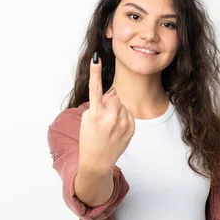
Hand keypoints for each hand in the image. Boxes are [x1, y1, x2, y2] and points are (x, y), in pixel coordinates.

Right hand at [78, 52, 134, 173]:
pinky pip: (129, 113)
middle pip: (114, 97)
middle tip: (103, 118)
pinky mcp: (131, 129)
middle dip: (110, 103)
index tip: (96, 58)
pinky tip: (117, 129)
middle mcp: (110, 118)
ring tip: (110, 126)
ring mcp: (123, 124)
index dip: (95, 72)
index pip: (95, 89)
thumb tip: (115, 92)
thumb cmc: (90, 139)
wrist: (97, 161)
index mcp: (95, 114)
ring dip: (117, 111)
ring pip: (122, 105)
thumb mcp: (88, 120)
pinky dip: (124, 118)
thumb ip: (100, 103)